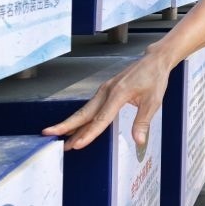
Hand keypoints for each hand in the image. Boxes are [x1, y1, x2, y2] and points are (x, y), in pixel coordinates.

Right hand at [42, 49, 171, 149]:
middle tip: (49, 135)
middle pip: (85, 112)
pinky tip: (76, 126)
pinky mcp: (106, 90)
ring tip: (59, 137)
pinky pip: (91, 106)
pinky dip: (81, 117)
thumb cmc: (155, 78)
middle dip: (66, 126)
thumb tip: (138, 141)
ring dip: (72, 123)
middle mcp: (108, 91)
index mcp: (119, 93)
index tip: (77, 145)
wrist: (154, 60)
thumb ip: (143, 122)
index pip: (101, 118)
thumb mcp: (153, 101)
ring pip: (85, 110)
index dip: (89, 133)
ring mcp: (105, 90)